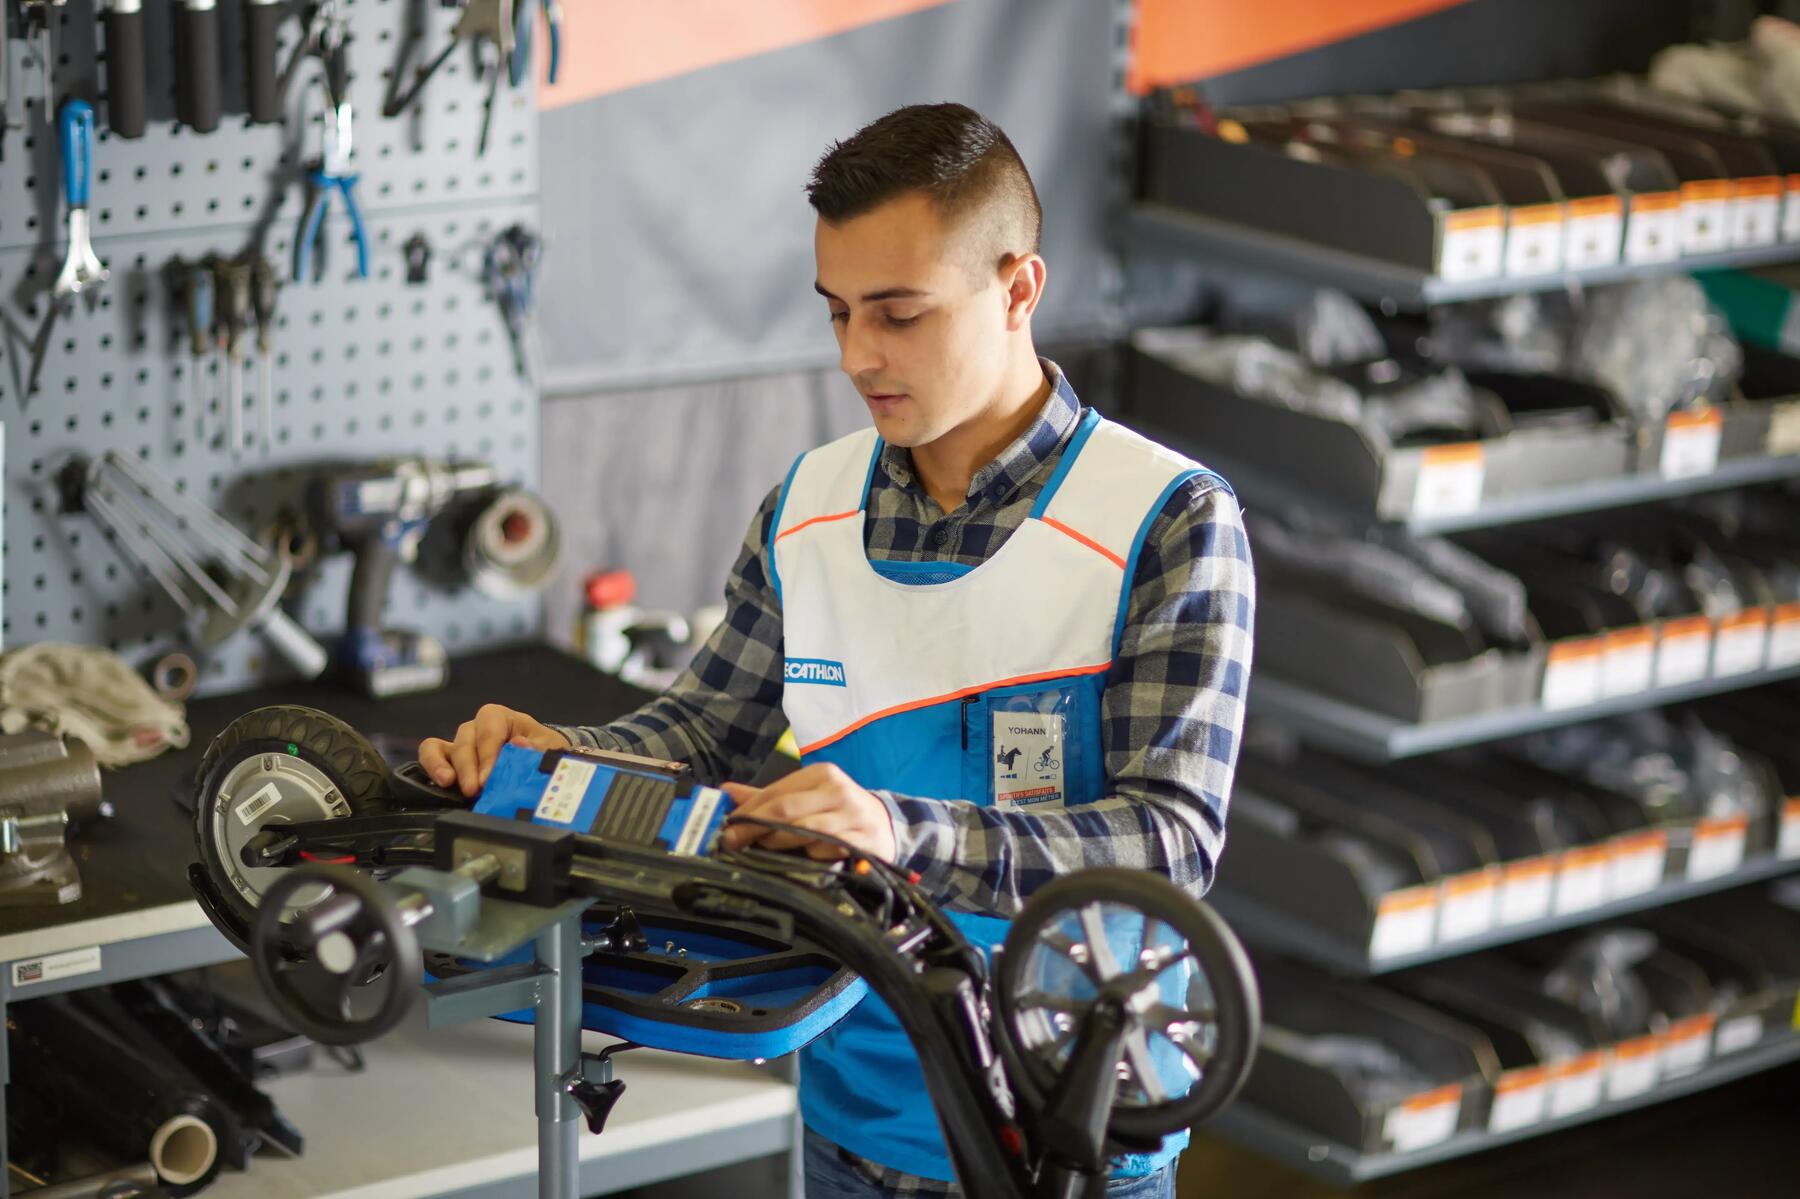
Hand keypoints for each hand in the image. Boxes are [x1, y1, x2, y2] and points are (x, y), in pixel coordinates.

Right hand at [417, 703, 570, 797]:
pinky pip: (431, 755)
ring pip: (439, 745)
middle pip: (465, 740)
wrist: (540, 763)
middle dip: (468, 766)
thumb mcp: (548, 748)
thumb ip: (537, 748)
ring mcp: (460, 744)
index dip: (487, 752)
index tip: (488, 778)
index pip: (489, 727)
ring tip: (447, 782)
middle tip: (474, 790)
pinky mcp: (450, 761)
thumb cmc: (542, 750)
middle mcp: (476, 728)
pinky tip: (439, 783)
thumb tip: (519, 744)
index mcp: (501, 718)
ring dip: (440, 764)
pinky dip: (431, 767)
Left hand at [720, 763, 896, 862]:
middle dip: (756, 828)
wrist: (885, 823)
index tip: (727, 827)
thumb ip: (767, 796)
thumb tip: (725, 791)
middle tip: (735, 843)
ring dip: (780, 843)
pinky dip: (812, 855)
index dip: (747, 811)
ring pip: (806, 832)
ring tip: (765, 849)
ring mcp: (853, 816)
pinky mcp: (864, 840)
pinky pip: (828, 851)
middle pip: (787, 810)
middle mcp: (838, 790)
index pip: (775, 792)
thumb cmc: (836, 809)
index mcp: (821, 774)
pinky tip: (807, 857)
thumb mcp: (806, 795)